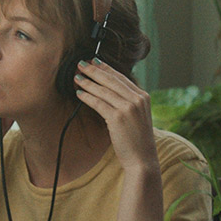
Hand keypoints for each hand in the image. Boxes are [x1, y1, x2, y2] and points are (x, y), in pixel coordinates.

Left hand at [73, 58, 158, 174]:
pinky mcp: (118, 117)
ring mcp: (128, 108)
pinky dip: (87, 97)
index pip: (121, 77)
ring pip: (103, 90)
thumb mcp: (137, 116)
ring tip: (76, 77)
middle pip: (111, 80)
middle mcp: (137, 99)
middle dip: (94, 70)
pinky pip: (98, 103)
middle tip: (80, 63)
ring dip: (88, 82)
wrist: (142, 159)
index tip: (94, 61)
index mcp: (143, 96)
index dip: (106, 68)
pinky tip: (79, 93)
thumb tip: (109, 91)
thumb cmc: (137, 140)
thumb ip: (128, 102)